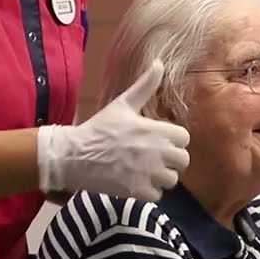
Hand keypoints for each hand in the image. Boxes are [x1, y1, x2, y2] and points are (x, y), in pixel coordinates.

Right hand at [37, 60, 190, 200]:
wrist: (75, 154)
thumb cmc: (99, 128)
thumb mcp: (123, 103)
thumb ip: (145, 86)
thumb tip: (159, 63)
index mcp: (156, 129)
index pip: (184, 138)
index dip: (174, 141)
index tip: (160, 142)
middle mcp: (156, 151)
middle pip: (183, 161)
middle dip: (171, 161)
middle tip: (155, 160)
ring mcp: (148, 172)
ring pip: (171, 180)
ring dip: (161, 178)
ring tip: (144, 172)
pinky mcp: (138, 190)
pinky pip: (158, 196)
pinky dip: (148, 192)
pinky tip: (135, 183)